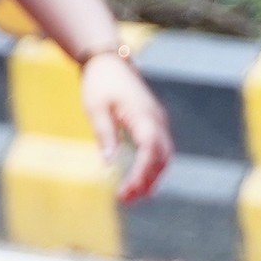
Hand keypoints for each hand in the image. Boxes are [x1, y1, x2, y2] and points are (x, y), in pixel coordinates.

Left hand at [80, 51, 173, 202]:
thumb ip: (105, 134)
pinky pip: (160, 150)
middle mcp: (157, 119)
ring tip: (131, 195)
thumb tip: (109, 163)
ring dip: (152, 177)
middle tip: (126, 199)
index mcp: (143, 114)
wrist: (108, 61)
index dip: (143, 173)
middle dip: (147, 181)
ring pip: (164, 156)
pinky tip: (139, 179)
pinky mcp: (155, 123)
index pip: (150, 150)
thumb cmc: (99, 83)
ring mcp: (159, 121)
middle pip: (161, 158)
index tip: (128, 190)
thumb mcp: (95, 108)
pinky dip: (152, 167)